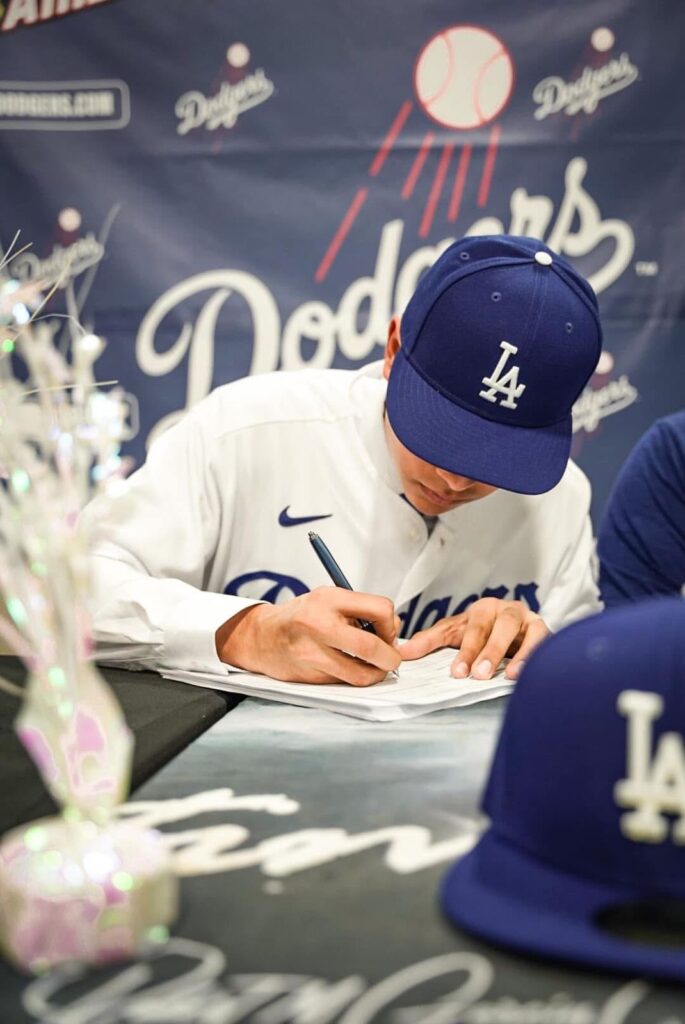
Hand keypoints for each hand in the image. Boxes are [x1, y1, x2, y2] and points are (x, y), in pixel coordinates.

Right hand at [215, 586, 401, 685]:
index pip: (380, 609)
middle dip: (391, 658)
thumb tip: (395, 629)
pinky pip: (344, 683)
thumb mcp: (329, 601)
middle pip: (372, 648)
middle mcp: (319, 624)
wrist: (262, 637)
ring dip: (375, 674)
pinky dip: (354, 678)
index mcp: (329, 599)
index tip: (387, 632)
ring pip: (361, 675)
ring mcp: (312, 653)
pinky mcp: (308, 676)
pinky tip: (348, 669)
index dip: (391, 625)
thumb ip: (361, 610)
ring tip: (372, 667)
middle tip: (391, 660)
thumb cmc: (302, 616)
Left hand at [399, 598, 549, 680]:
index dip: (466, 650)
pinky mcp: (546, 632)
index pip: (474, 628)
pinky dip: (538, 656)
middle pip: (501, 626)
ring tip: (509, 676)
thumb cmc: (481, 632)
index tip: (457, 673)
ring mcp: (529, 620)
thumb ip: (429, 642)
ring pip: (526, 632)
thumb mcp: (454, 634)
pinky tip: (530, 673)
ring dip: (519, 654)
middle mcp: (507, 610)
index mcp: (483, 609)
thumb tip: (402, 652)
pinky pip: (546, 642)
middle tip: (479, 675)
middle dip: (490, 650)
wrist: (515, 629)